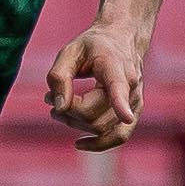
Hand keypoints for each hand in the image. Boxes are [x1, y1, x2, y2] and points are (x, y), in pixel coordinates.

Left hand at [46, 21, 144, 151]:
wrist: (122, 41)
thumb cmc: (93, 46)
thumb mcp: (70, 51)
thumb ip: (59, 76)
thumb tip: (59, 107)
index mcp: (115, 66)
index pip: (119, 88)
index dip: (122, 104)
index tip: (127, 117)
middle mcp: (131, 87)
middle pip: (93, 116)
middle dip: (66, 112)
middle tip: (49, 97)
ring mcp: (135, 103)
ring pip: (100, 129)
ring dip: (74, 124)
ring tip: (59, 109)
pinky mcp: (134, 115)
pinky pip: (118, 137)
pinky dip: (99, 144)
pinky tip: (79, 144)